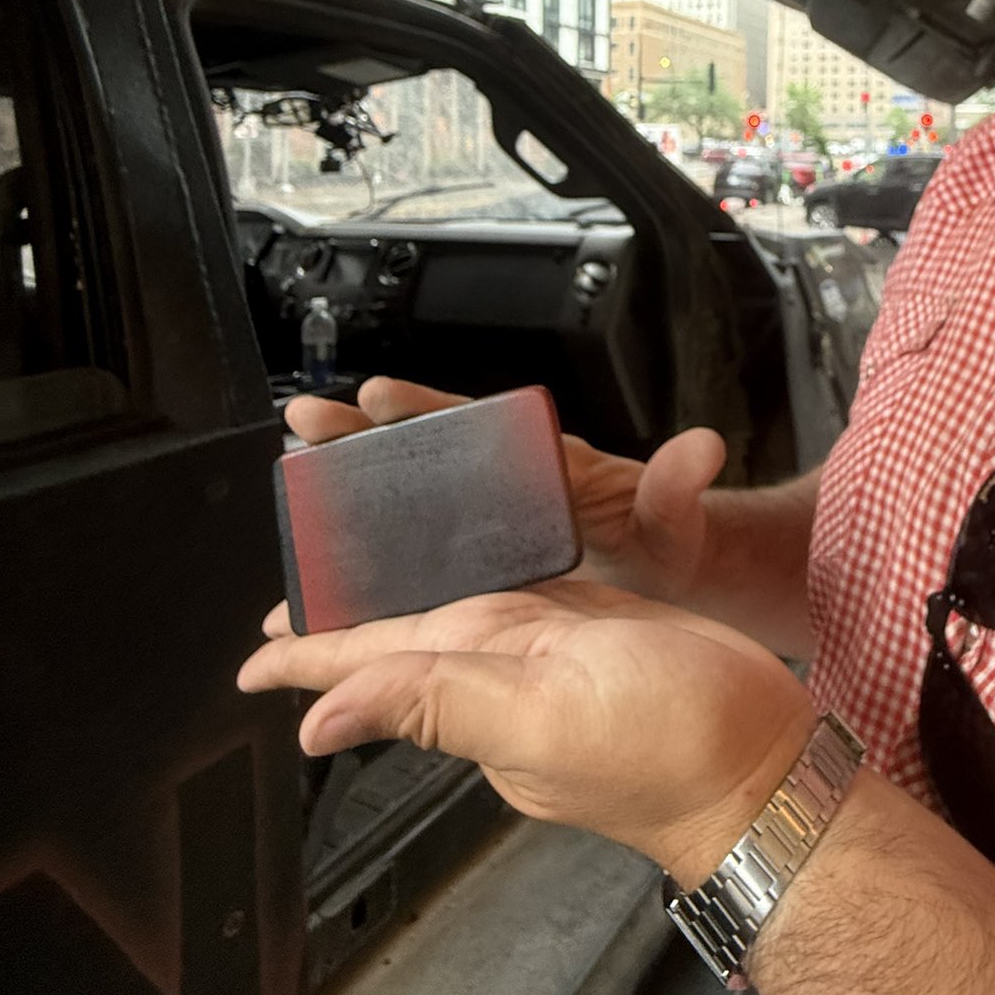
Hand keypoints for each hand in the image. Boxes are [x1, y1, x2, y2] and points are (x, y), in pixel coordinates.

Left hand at [237, 580, 814, 884]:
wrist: (764, 761)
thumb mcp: (538, 714)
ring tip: (364, 540)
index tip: (248, 652)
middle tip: (298, 558)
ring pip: (457, 596)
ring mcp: (544, 647)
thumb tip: (314, 722)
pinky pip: (520, 580)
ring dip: (407, 569)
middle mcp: (495, 664)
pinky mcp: (593, 625)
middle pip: (398, 621)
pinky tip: (478, 537)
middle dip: (343, 595)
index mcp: (468, 680)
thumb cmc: (666, 748)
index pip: (361, 663)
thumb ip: (432, 702)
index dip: (302, 652)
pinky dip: (486, 556)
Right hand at [286, 376, 724, 605]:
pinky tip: (329, 586)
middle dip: (359, 438)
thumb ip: (677, 488)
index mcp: (543, 467)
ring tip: (295, 504)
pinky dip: (371, 567)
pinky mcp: (479, 578)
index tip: (378, 393)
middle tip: (303, 422)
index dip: (423, 408)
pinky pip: (416, 563)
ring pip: (407, 510)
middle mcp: (504, 491)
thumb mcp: (674, 522)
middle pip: (420, 456)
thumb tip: (699, 448)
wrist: (673, 601)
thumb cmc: (670, 549)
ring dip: (351, 504)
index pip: (474, 425)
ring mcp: (486, 535)